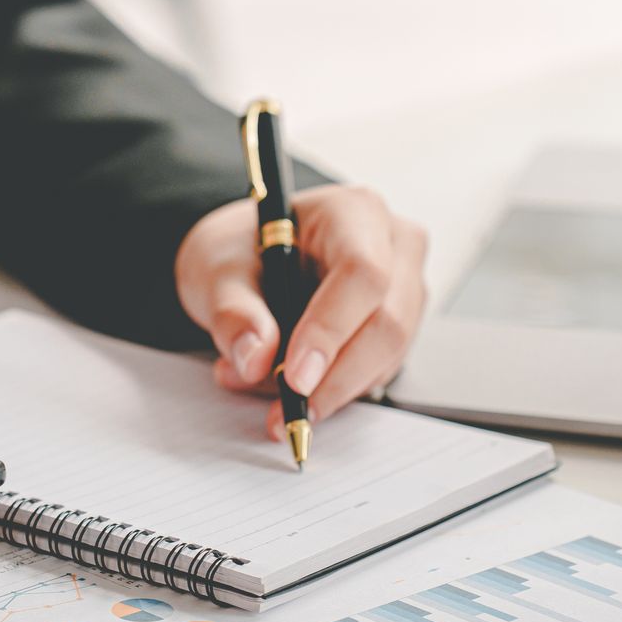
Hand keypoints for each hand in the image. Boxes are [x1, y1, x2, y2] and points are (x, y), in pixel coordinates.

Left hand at [175, 186, 428, 438]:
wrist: (247, 261)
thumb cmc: (241, 252)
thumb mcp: (217, 271)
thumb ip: (233, 312)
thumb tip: (256, 357)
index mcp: (352, 213)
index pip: (362, 272)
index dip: (331, 330)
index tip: (295, 378)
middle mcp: (393, 246)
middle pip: (387, 322)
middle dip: (335, 377)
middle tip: (286, 408)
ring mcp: (404, 288)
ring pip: (386, 355)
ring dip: (329, 388)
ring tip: (265, 389)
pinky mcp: (398, 327)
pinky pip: (377, 370)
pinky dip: (332, 390)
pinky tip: (287, 387)